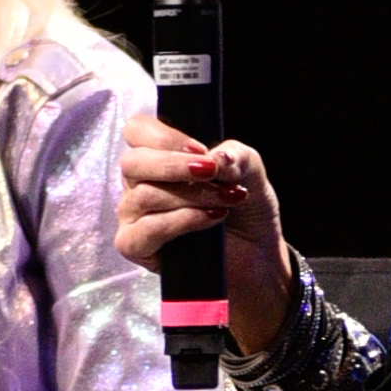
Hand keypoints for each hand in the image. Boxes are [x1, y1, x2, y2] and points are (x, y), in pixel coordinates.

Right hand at [116, 112, 296, 358]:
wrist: (258, 260)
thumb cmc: (247, 213)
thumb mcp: (251, 174)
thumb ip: (236, 156)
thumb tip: (217, 157)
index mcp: (159, 158)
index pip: (137, 131)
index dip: (163, 135)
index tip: (200, 150)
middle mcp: (139, 184)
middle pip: (133, 162)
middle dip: (175, 165)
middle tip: (211, 172)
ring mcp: (133, 216)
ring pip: (144, 196)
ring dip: (192, 196)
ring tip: (227, 201)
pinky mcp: (136, 247)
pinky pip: (145, 230)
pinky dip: (181, 222)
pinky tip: (211, 219)